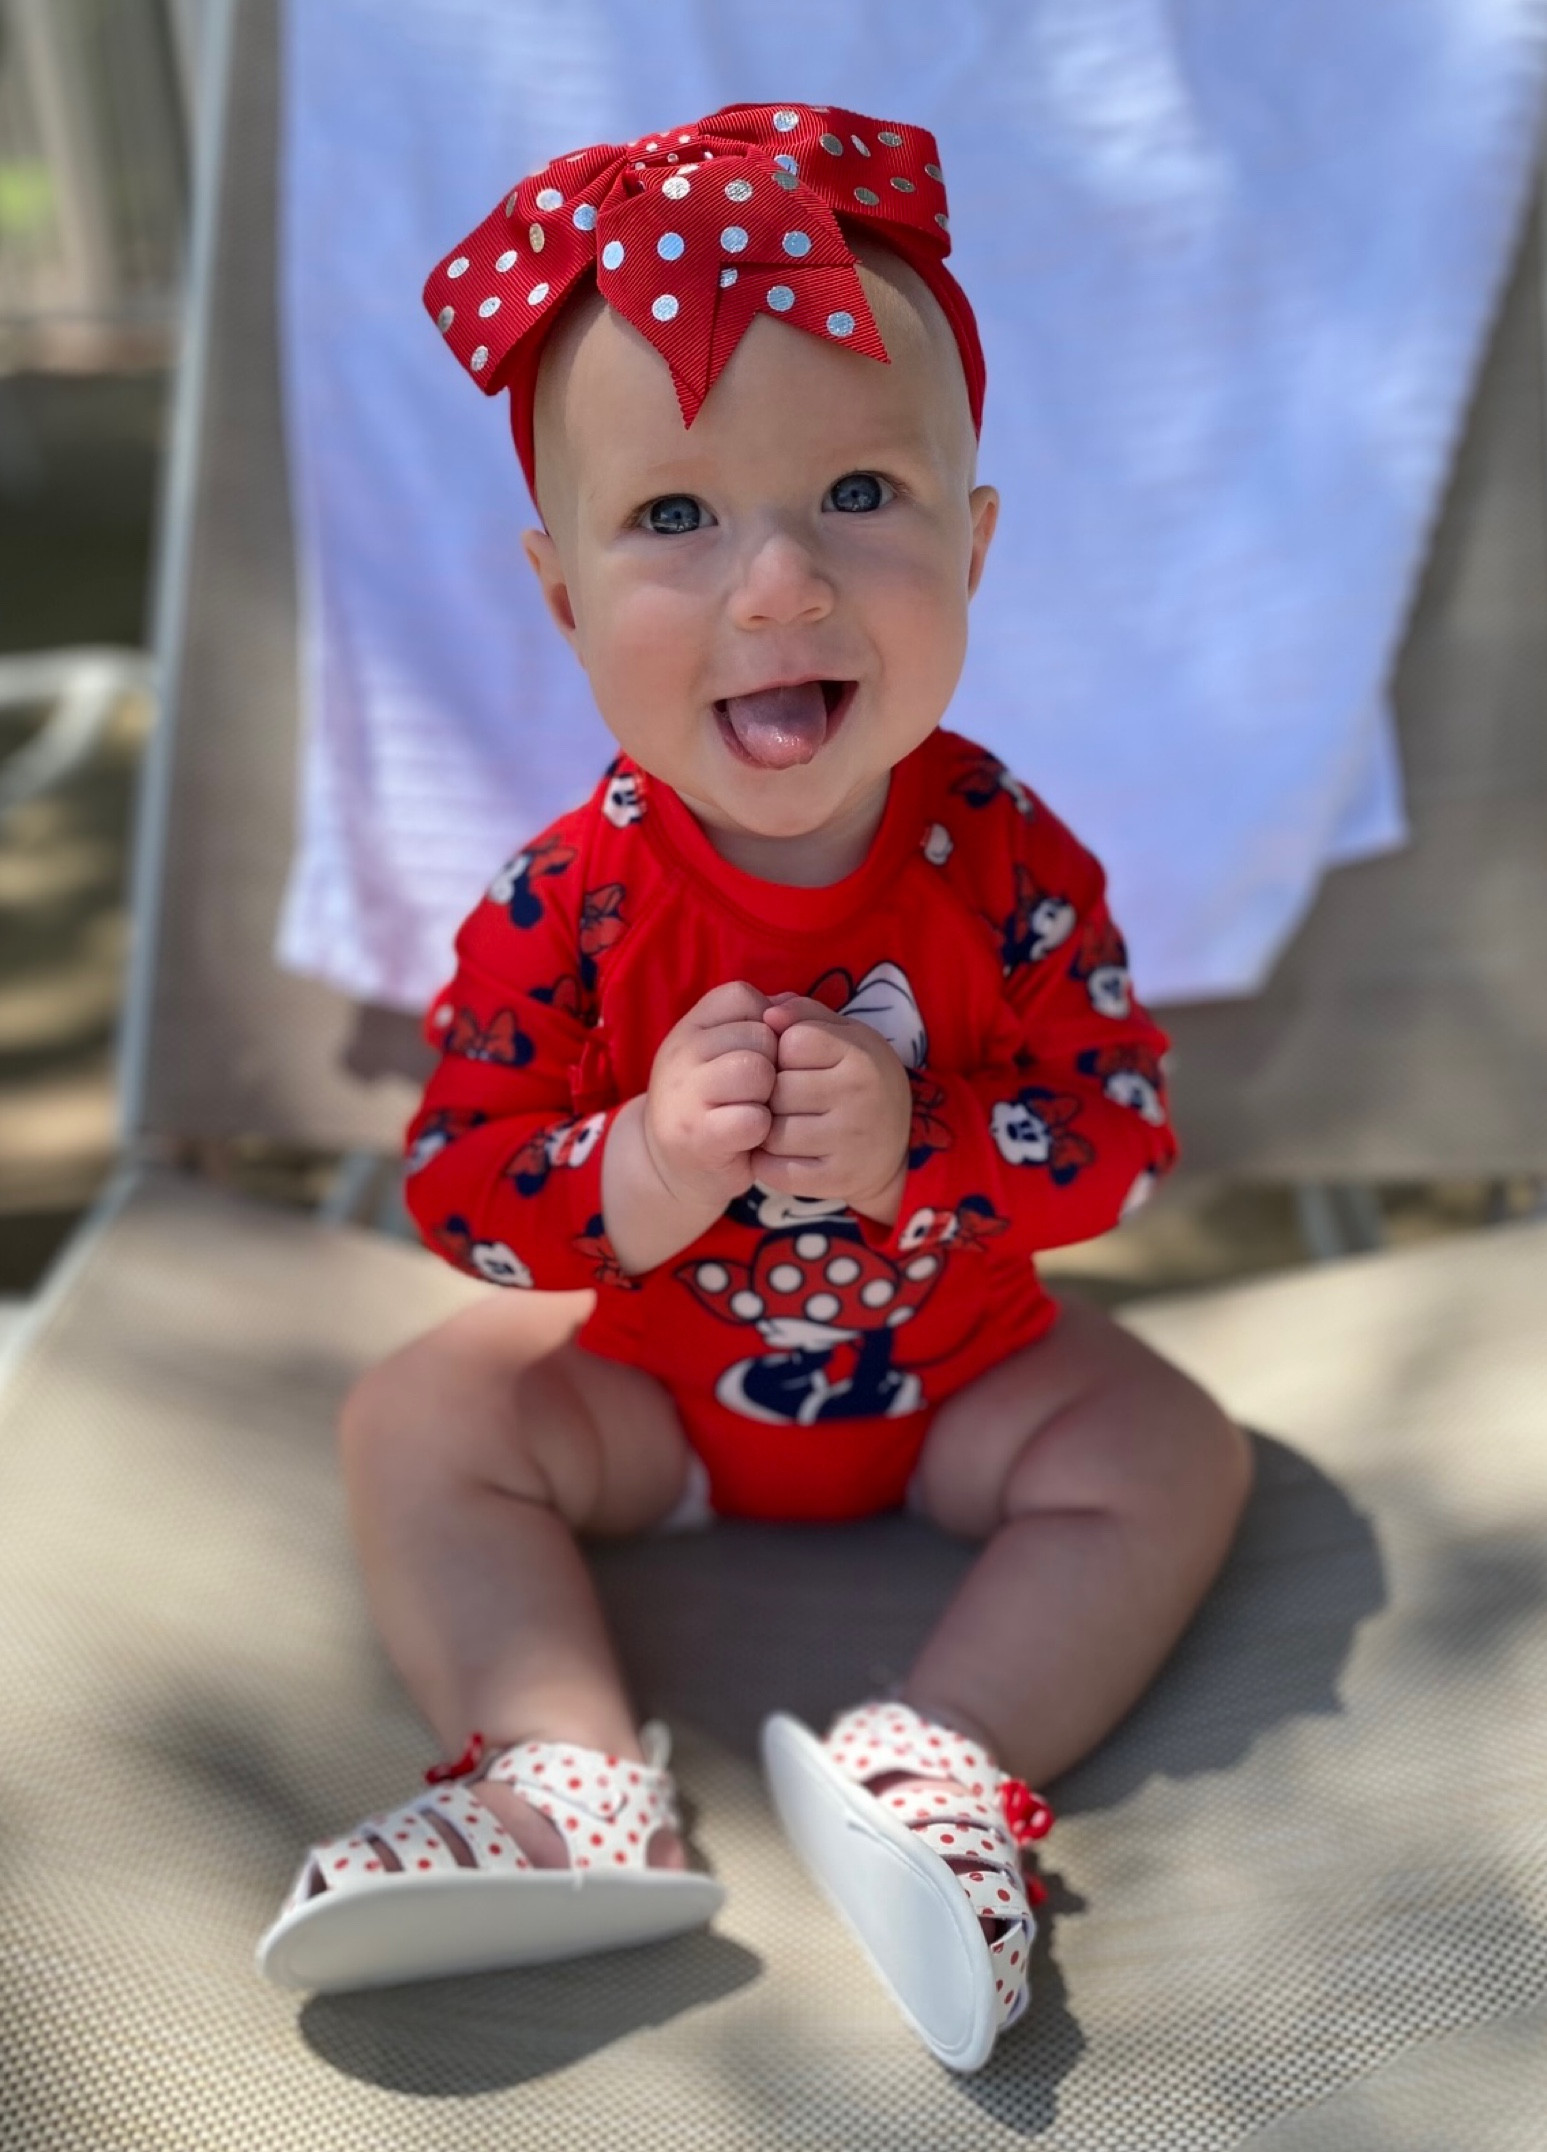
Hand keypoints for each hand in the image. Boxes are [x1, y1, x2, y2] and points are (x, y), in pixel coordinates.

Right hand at [641, 980, 777, 1213]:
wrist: (668, 1165)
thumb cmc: (713, 1103)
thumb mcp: (723, 1054)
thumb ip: (757, 1023)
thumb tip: (793, 1004)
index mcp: (688, 1028)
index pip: (741, 996)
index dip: (764, 1023)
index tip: (756, 1054)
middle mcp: (680, 1054)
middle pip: (758, 1035)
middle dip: (773, 1064)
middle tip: (759, 1091)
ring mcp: (686, 1096)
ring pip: (756, 1071)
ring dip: (770, 1095)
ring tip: (759, 1109)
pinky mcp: (700, 1137)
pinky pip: (753, 1118)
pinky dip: (764, 1129)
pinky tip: (753, 1136)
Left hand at [754, 995, 910, 1222]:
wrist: (894, 1147)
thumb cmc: (856, 1080)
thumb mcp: (843, 1036)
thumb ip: (804, 1014)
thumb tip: (768, 1013)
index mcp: (862, 1056)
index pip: (791, 1042)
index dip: (782, 1051)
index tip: (795, 1063)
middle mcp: (861, 1097)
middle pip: (777, 1089)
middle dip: (770, 1092)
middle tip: (785, 1099)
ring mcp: (851, 1142)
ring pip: (770, 1132)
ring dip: (766, 1128)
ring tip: (782, 1123)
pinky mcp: (837, 1180)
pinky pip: (774, 1170)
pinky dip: (766, 1162)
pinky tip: (780, 1151)